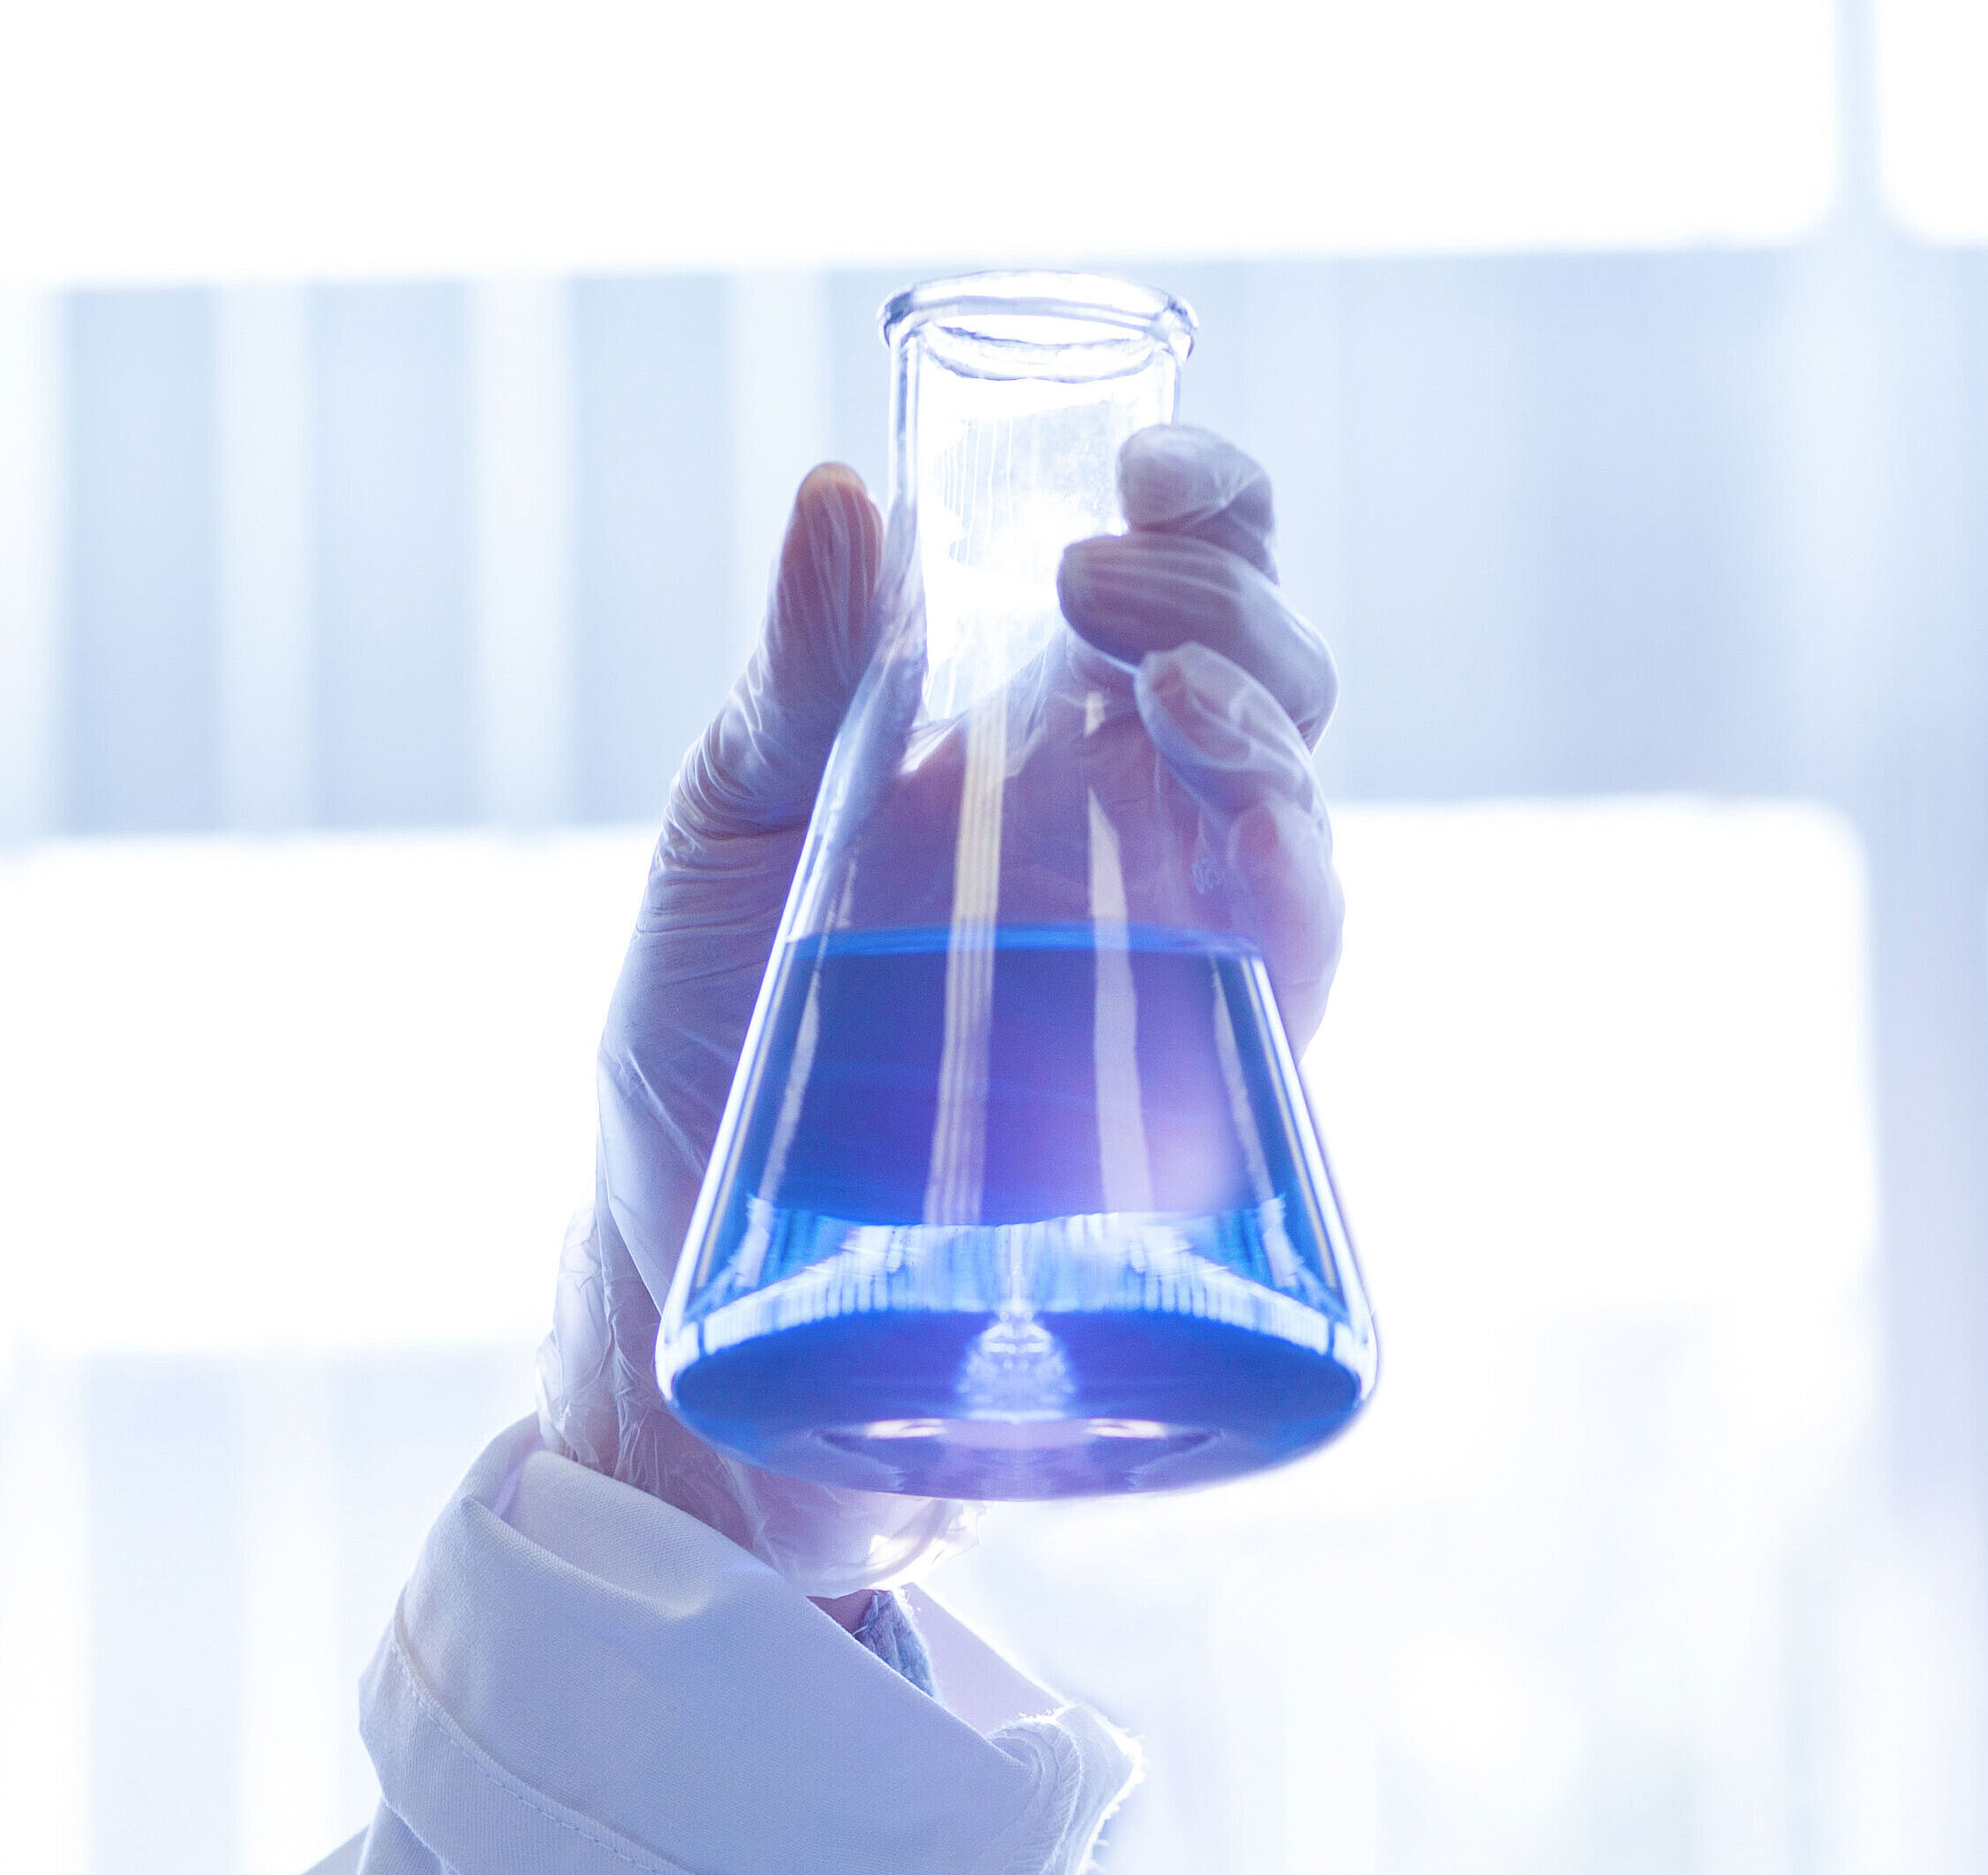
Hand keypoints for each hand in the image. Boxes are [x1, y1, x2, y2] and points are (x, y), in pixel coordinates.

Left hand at [543, 427, 1343, 1597]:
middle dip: (1226, 585)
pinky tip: (1243, 823)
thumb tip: (836, 491)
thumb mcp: (718, 850)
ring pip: (1296, 797)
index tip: (1139, 460)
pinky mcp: (1201, 1100)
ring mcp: (1176, 969)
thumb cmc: (696, 1065)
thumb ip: (787, 687)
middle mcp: (1132, 847)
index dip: (1204, 502)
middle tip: (1105, 574)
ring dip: (1264, 706)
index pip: (1171, 589)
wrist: (689, 1300)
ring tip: (1158, 679)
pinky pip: (1298, 965)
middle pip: (1261, 669)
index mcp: (1033, 753)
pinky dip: (1295, 872)